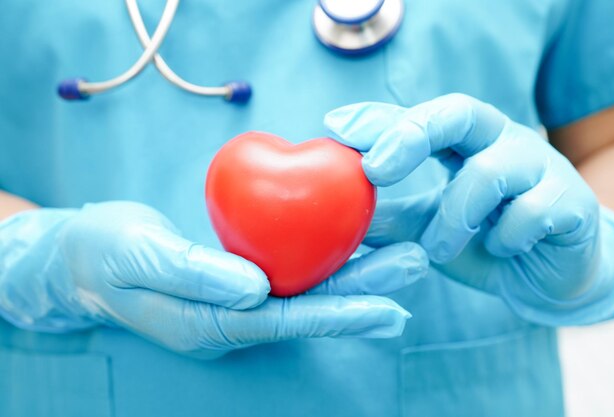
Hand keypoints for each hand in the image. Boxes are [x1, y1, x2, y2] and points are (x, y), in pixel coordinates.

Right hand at [0, 201, 427, 357]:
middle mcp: (234, 316)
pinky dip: (326, 258)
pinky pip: (291, 268)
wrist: (85, 254)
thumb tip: (257, 288)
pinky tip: (356, 243)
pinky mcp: (239, 276)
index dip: (338, 313)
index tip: (388, 305)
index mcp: (210, 322)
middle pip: (309, 305)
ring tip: (406, 256)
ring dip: (357, 274)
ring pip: (308, 288)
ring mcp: (238, 298)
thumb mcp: (140, 257)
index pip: (285, 319)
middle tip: (415, 265)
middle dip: (364, 291)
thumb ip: (196, 275)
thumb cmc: (106, 254)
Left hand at [325, 94, 613, 323]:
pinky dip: (505, 237)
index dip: (379, 119)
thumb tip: (333, 213)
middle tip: (375, 170)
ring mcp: (540, 166)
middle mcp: (501, 141)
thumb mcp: (427, 228)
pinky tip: (501, 249)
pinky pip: (532, 211)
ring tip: (437, 249)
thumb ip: (387, 219)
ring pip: (490, 171)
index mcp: (465, 141)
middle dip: (411, 135)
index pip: (420, 116)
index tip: (336, 127)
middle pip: (460, 112)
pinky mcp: (570, 201)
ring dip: (453, 216)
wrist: (549, 277)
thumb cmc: (483, 241)